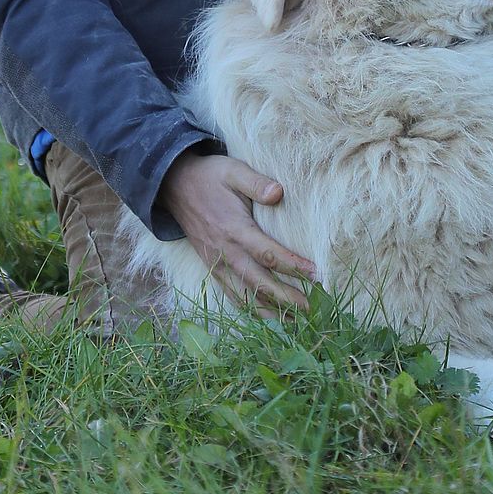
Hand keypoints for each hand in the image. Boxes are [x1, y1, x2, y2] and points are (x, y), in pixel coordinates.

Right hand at [159, 151, 315, 315]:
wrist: (176, 187)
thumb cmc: (210, 177)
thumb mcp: (233, 171)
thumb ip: (256, 183)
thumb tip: (278, 192)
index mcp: (234, 229)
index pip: (268, 253)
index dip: (293, 266)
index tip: (317, 273)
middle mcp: (225, 252)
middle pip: (258, 283)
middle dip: (285, 299)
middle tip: (311, 309)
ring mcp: (217, 263)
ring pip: (244, 297)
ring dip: (269, 312)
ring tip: (295, 323)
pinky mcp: (212, 269)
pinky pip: (231, 295)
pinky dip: (250, 310)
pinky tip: (267, 318)